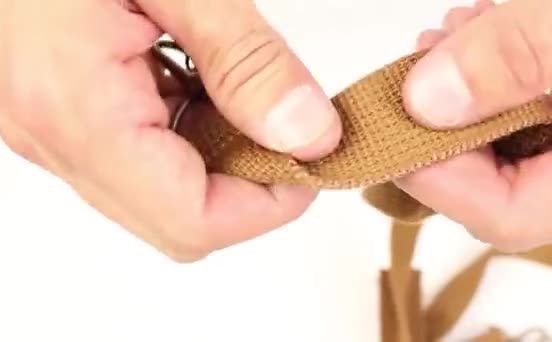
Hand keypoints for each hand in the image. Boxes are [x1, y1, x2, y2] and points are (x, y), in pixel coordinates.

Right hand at [0, 0, 341, 260]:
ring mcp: (55, 134)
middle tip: (288, 125)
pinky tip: (204, 84)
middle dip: (250, 185)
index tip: (312, 157)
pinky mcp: (64, 121)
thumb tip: (308, 133)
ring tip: (243, 92)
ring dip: (223, 159)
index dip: (268, 205)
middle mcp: (57, 139)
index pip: (192, 220)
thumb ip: (245, 60)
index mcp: (77, 110)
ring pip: (164, 198)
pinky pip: (143, 162)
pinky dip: (192, 138)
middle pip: (180, 221)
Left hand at [396, 0, 551, 250]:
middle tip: (414, 66)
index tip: (390, 125)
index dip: (438, 175)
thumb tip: (426, 98)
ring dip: (467, 89)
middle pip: (498, 178)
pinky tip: (485, 28)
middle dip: (444, 122)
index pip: (510, 212)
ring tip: (449, 35)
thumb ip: (527, 54)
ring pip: (509, 138)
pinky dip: (502, 69)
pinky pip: (535, 105)